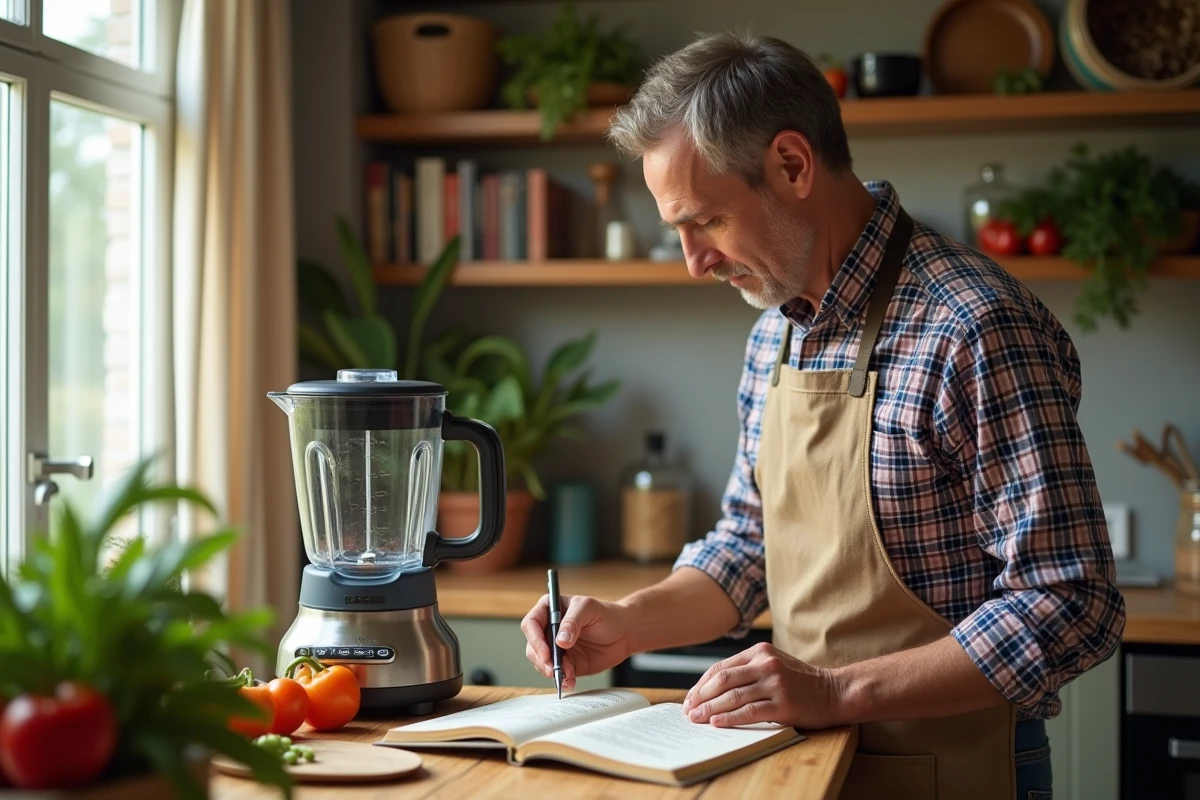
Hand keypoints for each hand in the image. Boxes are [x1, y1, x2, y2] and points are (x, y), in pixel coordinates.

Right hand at [520, 594, 632, 690]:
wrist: (625, 632)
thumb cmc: (606, 614)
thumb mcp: (588, 609)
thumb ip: (573, 622)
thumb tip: (560, 641)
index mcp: (549, 610)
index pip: (531, 624)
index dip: (535, 639)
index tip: (546, 652)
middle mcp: (549, 629)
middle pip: (533, 647)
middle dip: (541, 660)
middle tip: (553, 669)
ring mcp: (556, 648)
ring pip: (542, 663)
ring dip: (552, 671)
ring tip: (568, 675)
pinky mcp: (566, 664)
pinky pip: (557, 674)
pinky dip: (562, 679)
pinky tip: (571, 681)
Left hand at [682, 642, 842, 728]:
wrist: (835, 691)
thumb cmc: (801, 681)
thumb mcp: (774, 664)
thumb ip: (748, 670)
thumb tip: (713, 688)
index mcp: (760, 651)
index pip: (721, 667)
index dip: (701, 684)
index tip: (691, 698)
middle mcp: (766, 663)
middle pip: (722, 680)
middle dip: (700, 697)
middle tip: (688, 710)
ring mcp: (775, 683)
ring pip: (732, 696)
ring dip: (710, 709)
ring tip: (697, 718)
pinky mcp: (783, 703)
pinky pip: (749, 711)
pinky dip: (730, 718)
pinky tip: (717, 722)